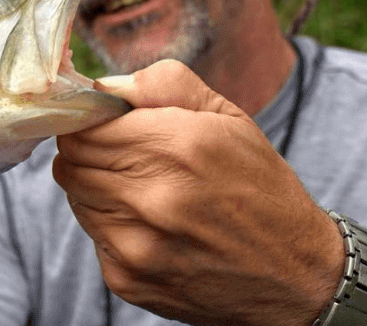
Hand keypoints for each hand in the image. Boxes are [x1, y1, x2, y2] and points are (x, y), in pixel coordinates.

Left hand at [51, 59, 366, 325]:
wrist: (297, 275)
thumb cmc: (260, 187)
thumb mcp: (228, 117)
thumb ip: (162, 85)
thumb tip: (103, 86)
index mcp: (177, 147)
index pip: (83, 128)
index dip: (88, 122)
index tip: (103, 125)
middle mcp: (152, 198)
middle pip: (70, 162)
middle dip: (89, 152)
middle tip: (124, 156)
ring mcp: (136, 245)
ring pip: (76, 198)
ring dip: (97, 188)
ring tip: (144, 190)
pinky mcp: (127, 279)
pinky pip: (93, 237)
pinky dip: (111, 227)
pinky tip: (152, 227)